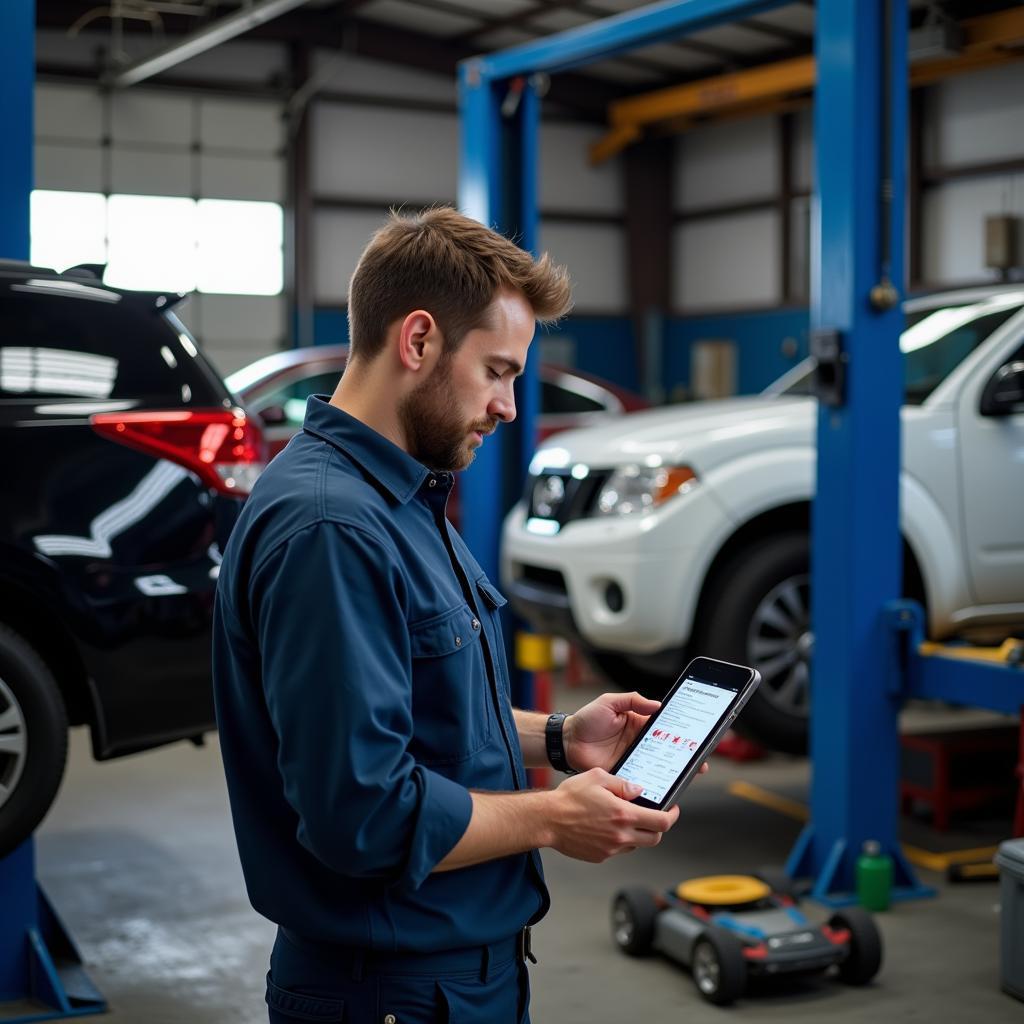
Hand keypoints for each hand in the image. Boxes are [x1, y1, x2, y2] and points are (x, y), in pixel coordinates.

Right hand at [545, 769, 679, 862]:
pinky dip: (620, 840)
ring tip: (626, 819)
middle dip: (659, 827)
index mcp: (624, 814)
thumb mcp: (597, 777)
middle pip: (655, 838)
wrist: (547, 819)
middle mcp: (621, 835)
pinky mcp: (600, 856)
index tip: (673, 810)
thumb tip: (640, 790)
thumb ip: (623, 784)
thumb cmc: (570, 797)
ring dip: (638, 833)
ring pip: (637, 845)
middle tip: (654, 815)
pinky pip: (619, 850)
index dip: (672, 816)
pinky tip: (607, 827)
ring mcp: (611, 849)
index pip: (661, 822)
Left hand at [562, 691, 707, 774]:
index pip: (665, 728)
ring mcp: (633, 761)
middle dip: (684, 757)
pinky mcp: (624, 775)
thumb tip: (657, 704)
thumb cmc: (586, 719)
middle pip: (667, 751)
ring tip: (686, 777)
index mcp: (639, 725)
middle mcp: (640, 744)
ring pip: (658, 768)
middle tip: (700, 762)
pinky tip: (663, 789)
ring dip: (671, 773)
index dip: (681, 733)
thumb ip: (631, 700)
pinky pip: (641, 781)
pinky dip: (652, 785)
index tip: (697, 737)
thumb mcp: (608, 702)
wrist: (566, 742)